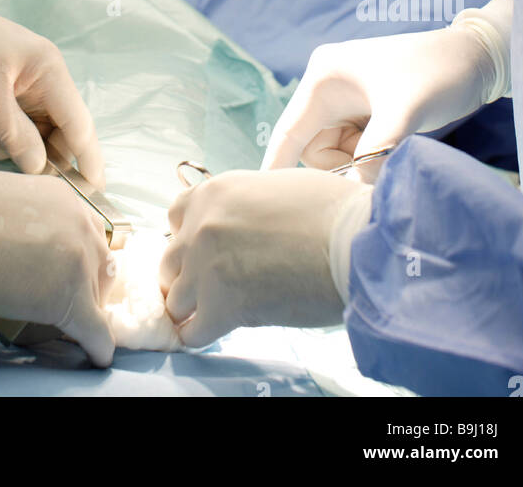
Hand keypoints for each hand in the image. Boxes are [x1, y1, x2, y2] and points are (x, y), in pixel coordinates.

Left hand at [0, 0, 104, 187]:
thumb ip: (17, 136)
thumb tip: (40, 169)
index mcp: (50, 71)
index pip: (80, 124)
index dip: (89, 161)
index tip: (95, 195)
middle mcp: (47, 76)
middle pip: (64, 128)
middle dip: (51, 157)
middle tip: (32, 184)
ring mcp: (28, 81)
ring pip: (42, 127)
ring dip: (27, 148)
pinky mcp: (9, 86)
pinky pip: (23, 121)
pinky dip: (13, 137)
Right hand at [0, 169, 114, 366]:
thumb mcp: (7, 197)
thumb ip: (26, 219)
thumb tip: (18, 240)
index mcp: (64, 200)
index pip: (87, 236)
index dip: (77, 260)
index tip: (65, 275)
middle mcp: (80, 225)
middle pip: (99, 266)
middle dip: (86, 286)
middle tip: (62, 301)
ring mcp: (78, 261)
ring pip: (96, 299)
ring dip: (84, 313)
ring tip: (68, 328)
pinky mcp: (68, 299)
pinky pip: (95, 330)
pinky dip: (97, 345)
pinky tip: (95, 354)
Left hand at [161, 169, 358, 345]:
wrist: (351, 243)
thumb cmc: (330, 212)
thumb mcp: (274, 188)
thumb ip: (245, 207)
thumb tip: (244, 227)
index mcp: (213, 193)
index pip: (175, 218)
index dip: (191, 237)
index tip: (208, 251)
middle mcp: (199, 227)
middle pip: (170, 262)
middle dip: (189, 275)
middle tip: (216, 285)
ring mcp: (205, 268)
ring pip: (175, 300)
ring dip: (195, 307)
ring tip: (220, 312)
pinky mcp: (220, 308)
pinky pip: (191, 333)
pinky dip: (202, 335)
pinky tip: (222, 331)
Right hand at [261, 27, 497, 175]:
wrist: (477, 59)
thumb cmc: (437, 74)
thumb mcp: (403, 114)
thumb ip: (374, 155)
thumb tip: (352, 193)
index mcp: (324, 78)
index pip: (289, 131)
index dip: (274, 166)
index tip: (261, 202)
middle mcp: (329, 88)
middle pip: (315, 149)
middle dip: (342, 166)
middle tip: (378, 169)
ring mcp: (349, 101)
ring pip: (338, 153)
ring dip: (362, 163)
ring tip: (397, 150)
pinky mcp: (368, 112)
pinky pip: (357, 148)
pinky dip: (373, 157)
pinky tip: (398, 147)